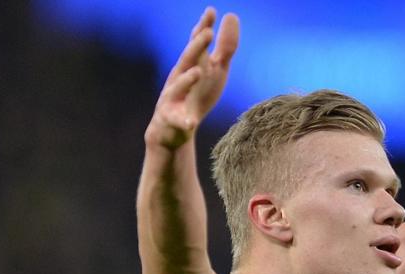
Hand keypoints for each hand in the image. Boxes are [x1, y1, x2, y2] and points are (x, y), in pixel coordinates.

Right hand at [144, 7, 239, 148]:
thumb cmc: (196, 95)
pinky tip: (190, 122)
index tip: (211, 12)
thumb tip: (232, 15)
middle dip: (196, 47)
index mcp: (191, 64)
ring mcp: (173, 98)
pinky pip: (179, 121)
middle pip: (187, 60)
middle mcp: (180, 77)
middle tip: (207, 33)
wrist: (174, 130)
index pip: (196, 43)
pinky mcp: (172, 120)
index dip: (203, 27)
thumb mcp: (214, 70)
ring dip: (187, 80)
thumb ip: (224, 47)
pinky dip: (184, 120)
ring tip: (198, 72)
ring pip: (178, 87)